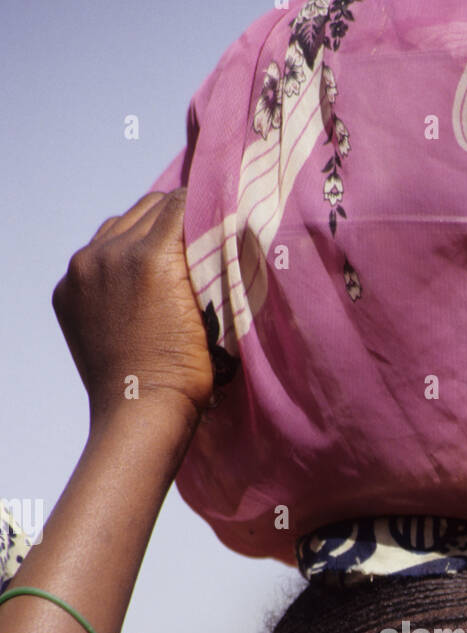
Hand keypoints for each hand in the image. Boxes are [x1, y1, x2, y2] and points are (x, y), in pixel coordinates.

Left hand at [52, 189, 214, 424]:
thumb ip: (201, 259)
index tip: (213, 213)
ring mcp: (82, 272)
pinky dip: (113, 261)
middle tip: (191, 235)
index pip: (179, 202)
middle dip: (171, 218)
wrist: (141, 409)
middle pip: (147, 208)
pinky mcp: (66, 291)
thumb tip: (205, 225)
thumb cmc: (188, 369)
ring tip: (158, 260)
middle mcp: (110, 253)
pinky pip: (93, 256)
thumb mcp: (207, 307)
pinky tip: (130, 286)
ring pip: (118, 226)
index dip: (200, 205)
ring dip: (140, 235)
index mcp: (151, 256)